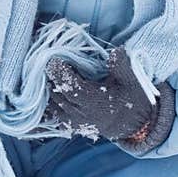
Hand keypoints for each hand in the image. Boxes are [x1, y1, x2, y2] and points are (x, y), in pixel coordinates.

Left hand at [44, 47, 174, 149]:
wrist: (134, 124)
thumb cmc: (133, 99)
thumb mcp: (131, 79)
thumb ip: (121, 64)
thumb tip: (115, 51)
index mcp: (96, 102)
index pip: (71, 87)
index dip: (60, 73)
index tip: (54, 59)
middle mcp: (82, 114)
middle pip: (57, 95)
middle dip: (50, 78)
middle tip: (47, 61)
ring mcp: (74, 122)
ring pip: (51, 105)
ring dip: (47, 90)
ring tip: (44, 75)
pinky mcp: (71, 126)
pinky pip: (51, 116)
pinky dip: (45, 106)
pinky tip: (43, 94)